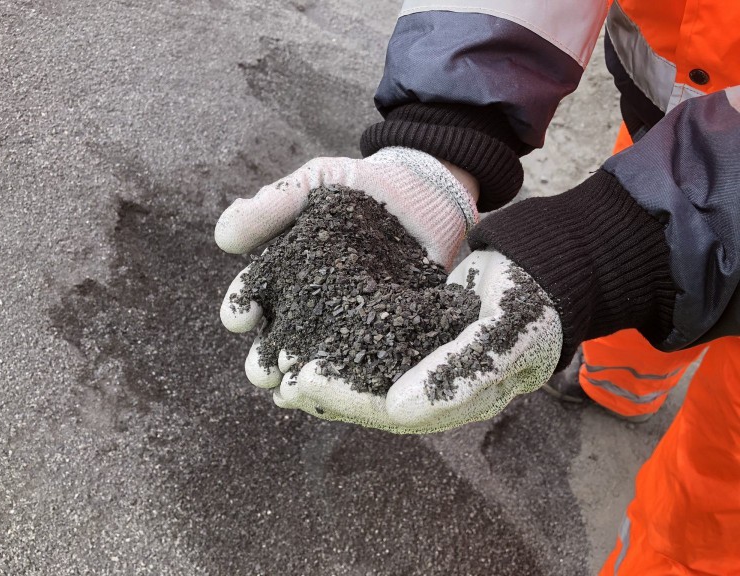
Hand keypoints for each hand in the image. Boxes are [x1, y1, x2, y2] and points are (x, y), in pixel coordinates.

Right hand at [217, 147, 478, 392]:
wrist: (425, 192)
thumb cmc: (362, 186)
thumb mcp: (316, 183)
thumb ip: (274, 204)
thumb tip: (222, 238)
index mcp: (285, 275)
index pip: (253, 297)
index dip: (241, 309)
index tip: (239, 318)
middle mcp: (311, 308)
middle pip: (277, 342)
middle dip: (263, 360)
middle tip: (263, 371)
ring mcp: (348, 326)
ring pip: (315, 363)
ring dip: (299, 381)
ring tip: (292, 392)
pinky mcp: (388, 337)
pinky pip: (366, 367)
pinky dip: (350, 384)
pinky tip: (340, 395)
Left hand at [272, 249, 562, 432]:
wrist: (544, 269)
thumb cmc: (532, 301)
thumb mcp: (506, 333)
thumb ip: (459, 374)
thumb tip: (399, 409)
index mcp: (458, 399)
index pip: (392, 410)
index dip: (346, 398)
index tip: (304, 381)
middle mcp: (437, 391)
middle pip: (371, 400)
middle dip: (325, 393)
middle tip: (281, 379)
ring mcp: (426, 365)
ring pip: (367, 378)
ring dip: (326, 374)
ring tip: (282, 366)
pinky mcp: (416, 337)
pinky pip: (373, 349)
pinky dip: (342, 346)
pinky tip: (313, 337)